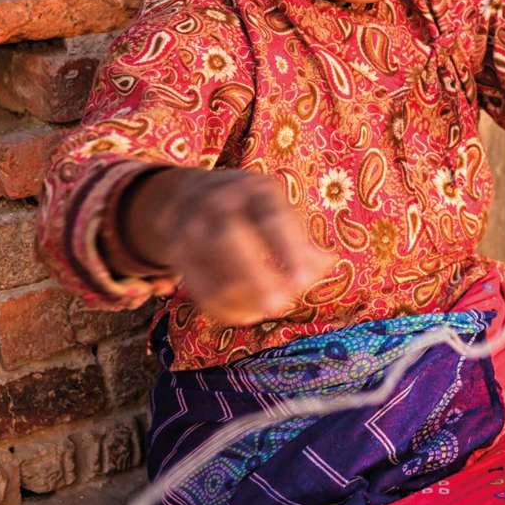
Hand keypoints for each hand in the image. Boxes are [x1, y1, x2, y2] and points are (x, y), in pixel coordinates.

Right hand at [119, 167, 333, 326]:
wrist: (189, 195)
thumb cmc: (252, 211)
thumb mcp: (278, 212)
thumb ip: (303, 241)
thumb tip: (328, 264)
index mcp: (253, 189)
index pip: (271, 218)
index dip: (288, 251)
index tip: (304, 282)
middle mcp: (217, 202)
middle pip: (230, 238)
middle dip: (256, 276)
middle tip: (280, 306)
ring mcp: (191, 226)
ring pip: (211, 267)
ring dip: (243, 297)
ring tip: (267, 310)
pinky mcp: (176, 253)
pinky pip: (198, 288)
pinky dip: (224, 308)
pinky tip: (247, 314)